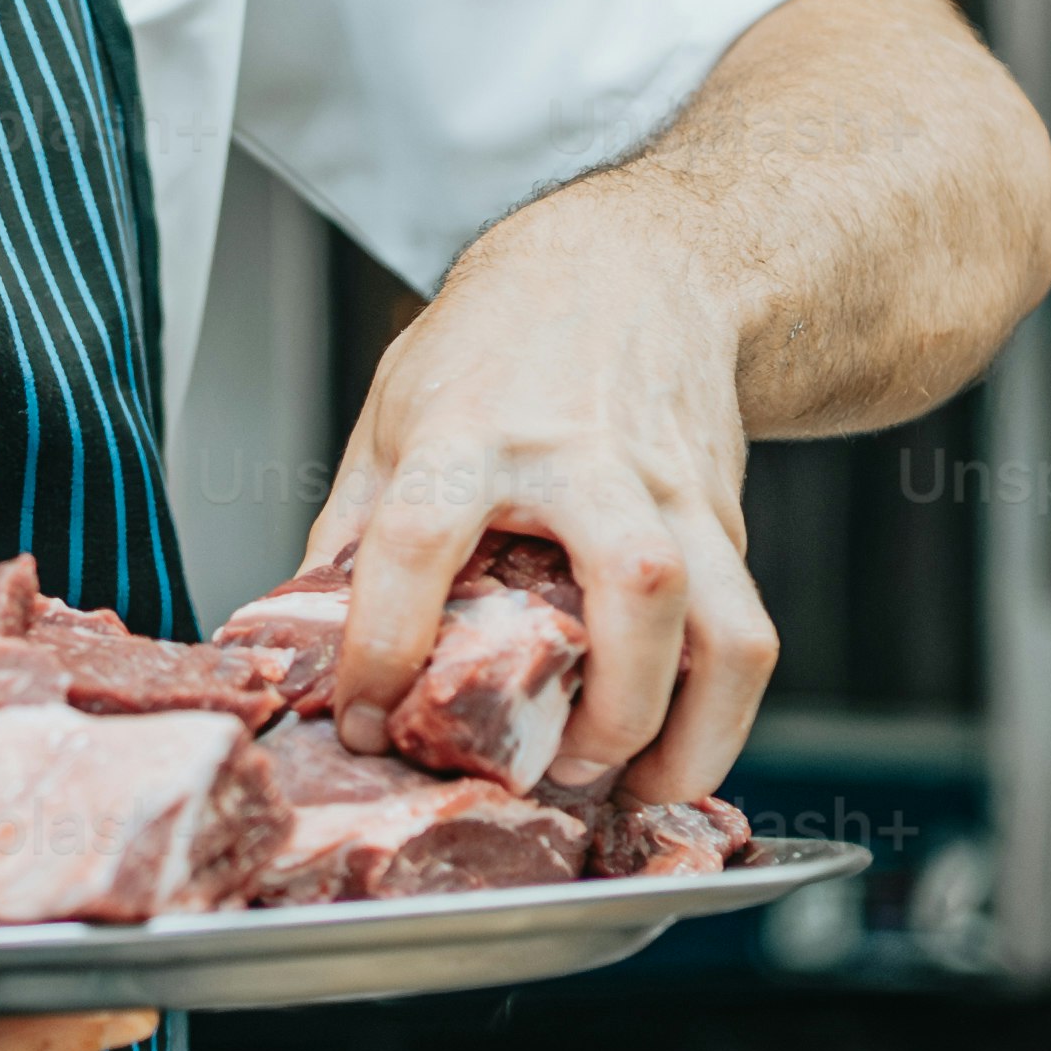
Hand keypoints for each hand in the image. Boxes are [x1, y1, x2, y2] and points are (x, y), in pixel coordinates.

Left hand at [310, 189, 778, 804]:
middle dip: (606, 708)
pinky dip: (723, 711)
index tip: (366, 722)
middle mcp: (585, 458)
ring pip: (724, 623)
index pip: (421, 538)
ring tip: (634, 786)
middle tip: (551, 769)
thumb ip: (352, 532)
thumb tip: (301, 651)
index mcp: (472, 428)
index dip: (385, 643)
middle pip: (633, 585)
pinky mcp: (725, 517)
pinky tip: (672, 749)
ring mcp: (672, 489)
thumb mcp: (396, 411)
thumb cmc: (501, 344)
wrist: (636, 264)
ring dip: (690, 731)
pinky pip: (749, 630)